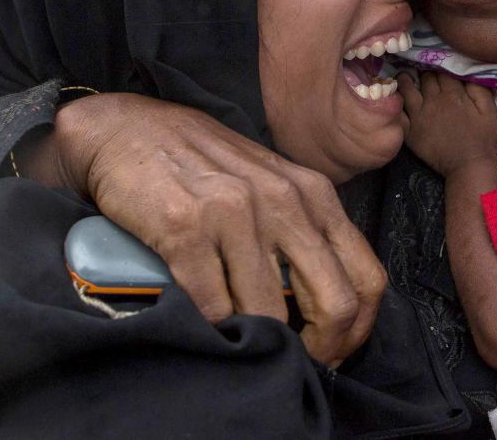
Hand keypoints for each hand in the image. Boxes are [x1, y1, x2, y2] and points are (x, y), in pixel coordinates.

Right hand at [24, 92, 385, 365]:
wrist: (129, 129)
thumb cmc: (205, 165)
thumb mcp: (272, 185)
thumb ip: (303, 232)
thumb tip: (328, 306)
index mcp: (314, 194)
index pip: (368, 277)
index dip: (358, 330)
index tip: (333, 351)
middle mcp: (284, 201)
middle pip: (334, 302)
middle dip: (321, 349)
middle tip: (296, 366)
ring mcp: (235, 213)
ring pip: (269, 313)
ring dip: (259, 343)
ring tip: (246, 348)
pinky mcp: (185, 229)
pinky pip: (212, 305)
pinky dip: (212, 328)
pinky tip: (207, 327)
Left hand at [398, 72, 496, 177]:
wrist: (468, 164)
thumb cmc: (481, 137)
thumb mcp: (489, 110)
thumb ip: (479, 88)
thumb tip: (468, 72)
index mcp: (453, 94)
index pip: (443, 71)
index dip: (442, 68)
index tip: (441, 69)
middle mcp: (433, 100)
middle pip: (425, 77)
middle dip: (426, 72)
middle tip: (425, 72)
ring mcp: (418, 114)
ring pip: (407, 89)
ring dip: (406, 79)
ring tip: (404, 76)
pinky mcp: (410, 129)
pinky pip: (399, 112)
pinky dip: (396, 102)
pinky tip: (395, 97)